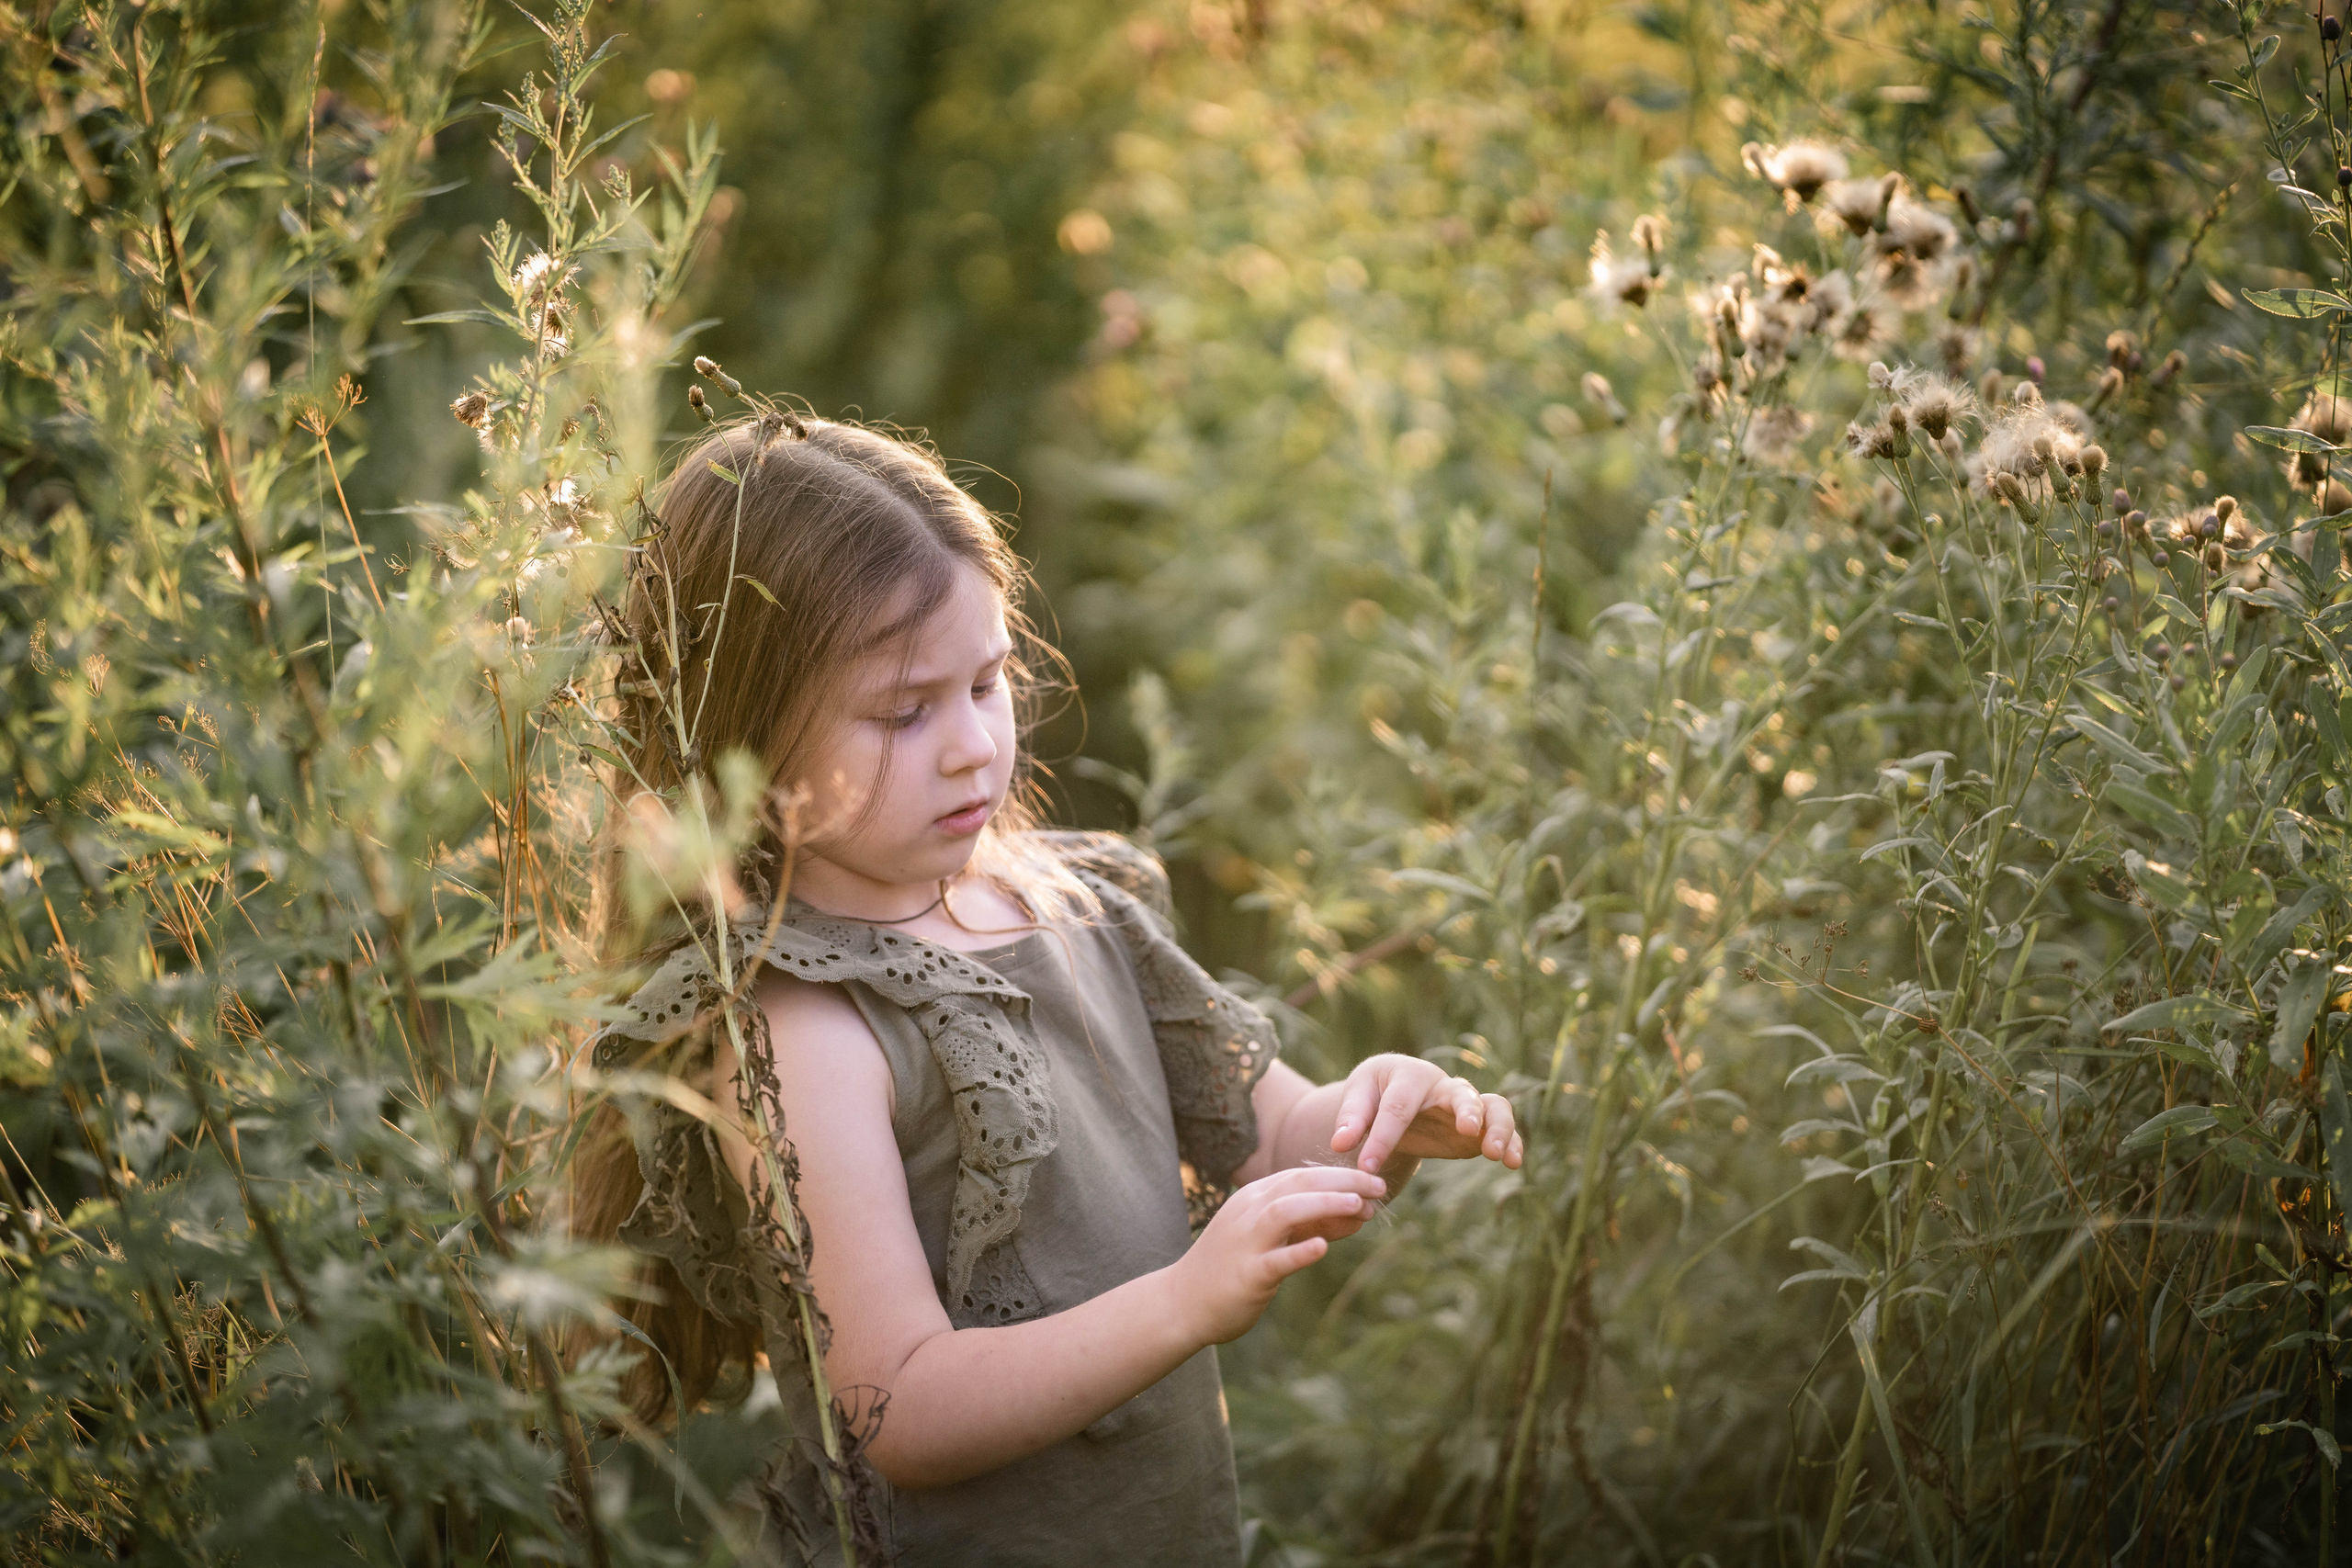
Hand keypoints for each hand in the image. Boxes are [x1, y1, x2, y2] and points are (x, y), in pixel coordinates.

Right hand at [1167, 1165, 1387, 1344]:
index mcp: (1254, 1198)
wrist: (1183, 1302)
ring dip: (1324, 1205)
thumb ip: (1312, 1225)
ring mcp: (1245, 1242)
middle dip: (1342, 1182)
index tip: (1375, 1181)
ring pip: (1284, 1212)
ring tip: (1358, 1206)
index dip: (1341, 1175)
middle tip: (1379, 1187)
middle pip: (1298, 1184)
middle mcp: (1249, 1212)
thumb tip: (1359, 1214)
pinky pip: (1275, 1260)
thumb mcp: (1272, 1238)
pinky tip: (1322, 1248)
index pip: (1302, 1176)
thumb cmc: (1232, 1267)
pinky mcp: (1246, 1275)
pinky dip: (1299, 1251)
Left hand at [1329, 1054, 1523, 1178]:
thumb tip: (1341, 1143)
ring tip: (1495, 1154)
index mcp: (1409, 1075)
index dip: (1381, 1138)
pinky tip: (1513, 1164)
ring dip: (1498, 1127)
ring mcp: (1466, 1106)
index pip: (1397, 1108)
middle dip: (1466, 1110)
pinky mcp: (1479, 1128)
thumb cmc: (1374, 1093)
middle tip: (1466, 1130)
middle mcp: (1444, 1086)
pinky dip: (1513, 1143)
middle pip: (1461, 1093)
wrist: (1393, 1096)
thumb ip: (1351, 1118)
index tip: (1366, 1167)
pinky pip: (1503, 1128)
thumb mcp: (1358, 1097)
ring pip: (1494, 1106)